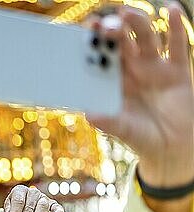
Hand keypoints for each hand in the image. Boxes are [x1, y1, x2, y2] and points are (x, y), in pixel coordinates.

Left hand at [2, 185, 64, 211]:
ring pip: (42, 208)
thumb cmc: (15, 210)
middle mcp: (33, 192)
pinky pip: (57, 208)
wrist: (26, 207)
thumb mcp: (8, 209)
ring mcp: (44, 198)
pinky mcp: (54, 205)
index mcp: (20, 191)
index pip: (18, 201)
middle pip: (29, 208)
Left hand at [87, 3, 193, 187]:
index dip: (93, 44)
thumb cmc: (142, 138)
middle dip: (110, 30)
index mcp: (114, 83)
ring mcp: (155, 68)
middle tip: (100, 22)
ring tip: (126, 13)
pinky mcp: (177, 70)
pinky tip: (171, 9)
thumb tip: (89, 115)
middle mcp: (132, 71)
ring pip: (145, 38)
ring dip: (136, 23)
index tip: (83, 33)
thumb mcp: (124, 131)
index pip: (101, 58)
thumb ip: (109, 122)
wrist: (172, 148)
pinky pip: (177, 45)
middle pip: (120, 43)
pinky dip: (175, 27)